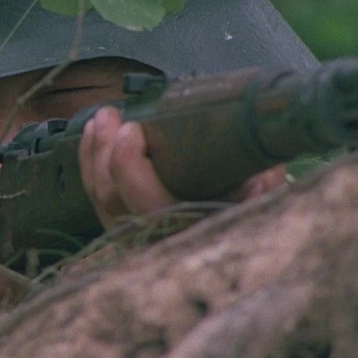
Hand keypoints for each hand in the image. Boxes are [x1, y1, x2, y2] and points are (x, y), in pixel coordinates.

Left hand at [79, 106, 286, 229]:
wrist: (244, 242)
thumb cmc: (254, 214)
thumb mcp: (266, 201)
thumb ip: (266, 189)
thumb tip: (262, 177)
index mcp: (188, 231)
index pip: (145, 204)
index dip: (129, 164)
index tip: (133, 129)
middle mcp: (157, 241)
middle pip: (112, 197)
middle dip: (104, 149)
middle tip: (112, 115)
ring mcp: (137, 238)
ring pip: (100, 198)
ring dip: (93, 154)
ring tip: (99, 119)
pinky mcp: (127, 230)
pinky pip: (97, 200)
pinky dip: (90, 166)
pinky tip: (92, 137)